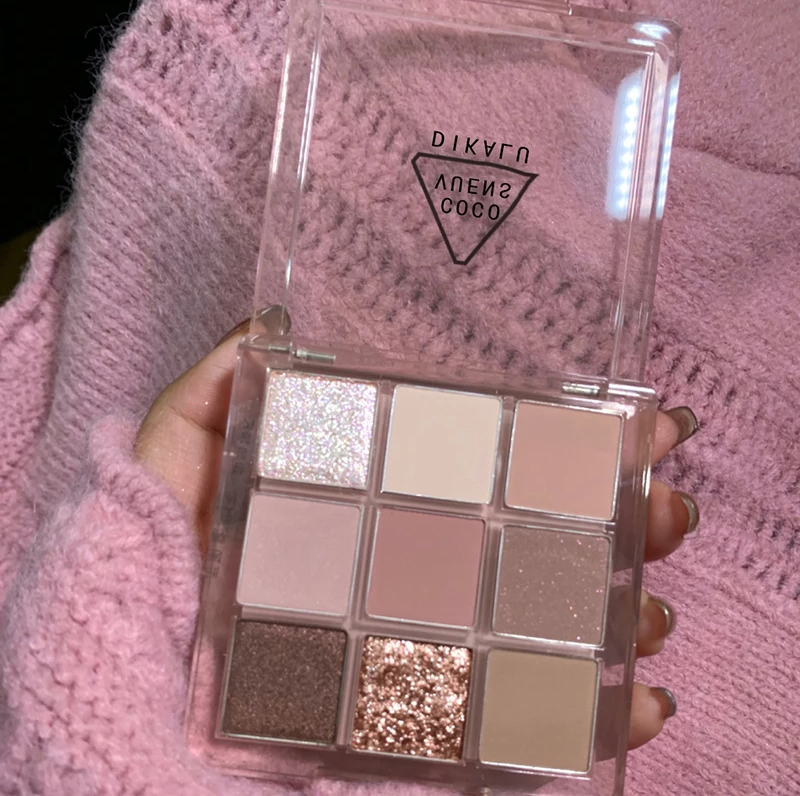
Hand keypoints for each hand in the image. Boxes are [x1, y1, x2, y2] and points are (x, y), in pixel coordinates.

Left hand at [135, 307, 698, 750]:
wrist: (148, 685)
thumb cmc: (156, 561)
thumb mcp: (174, 458)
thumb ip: (212, 392)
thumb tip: (268, 330)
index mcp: (391, 502)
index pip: (497, 460)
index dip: (569, 437)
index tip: (636, 418)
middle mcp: (427, 566)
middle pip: (547, 534)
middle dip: (626, 513)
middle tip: (666, 501)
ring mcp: (441, 641)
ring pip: (559, 619)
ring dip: (631, 603)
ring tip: (658, 591)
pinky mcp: (442, 713)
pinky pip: (538, 718)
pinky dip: (602, 715)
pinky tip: (641, 698)